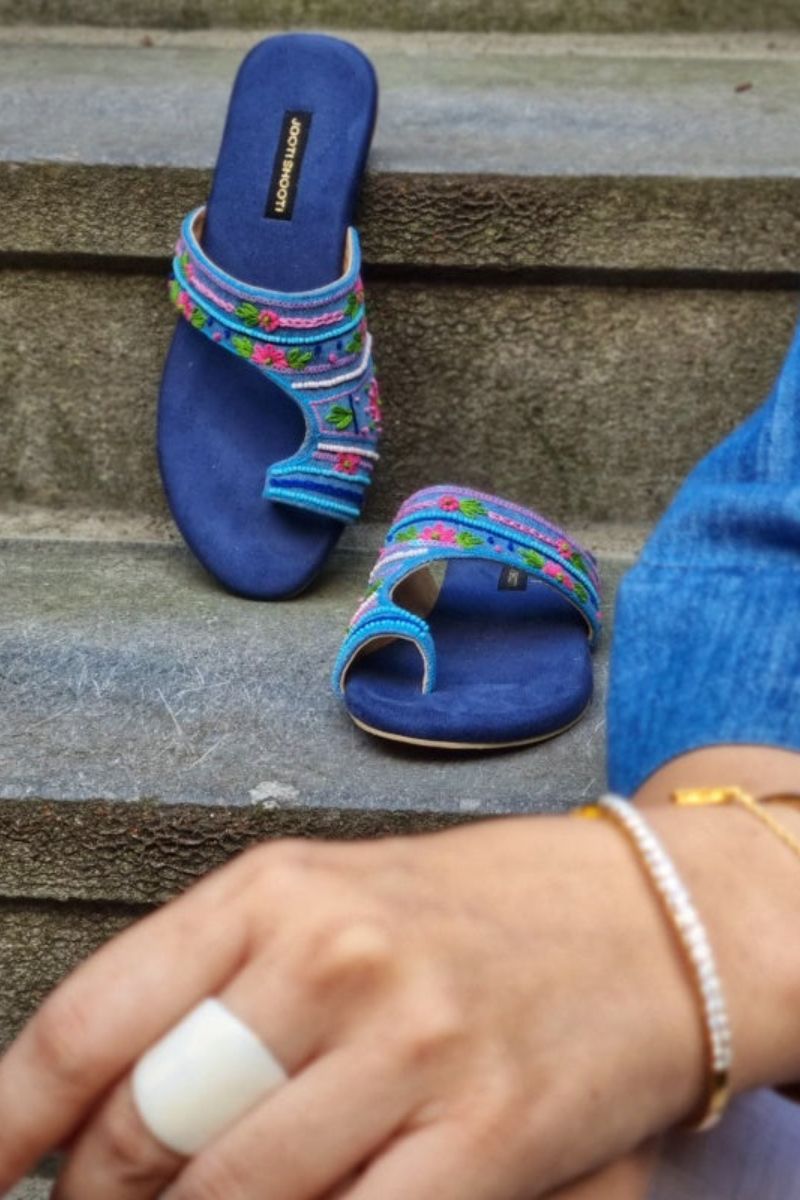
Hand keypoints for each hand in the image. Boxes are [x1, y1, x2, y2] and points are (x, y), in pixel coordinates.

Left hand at [1, 790, 798, 1198]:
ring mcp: (411, 1046)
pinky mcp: (485, 1135)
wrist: (646, 923)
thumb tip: (101, 1102)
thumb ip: (218, 986)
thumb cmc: (477, 911)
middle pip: (143, 1128)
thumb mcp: (330, 901)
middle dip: (104, 1195)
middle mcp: (334, 956)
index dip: (9, 1120)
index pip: (91, 1021)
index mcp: (277, 888)